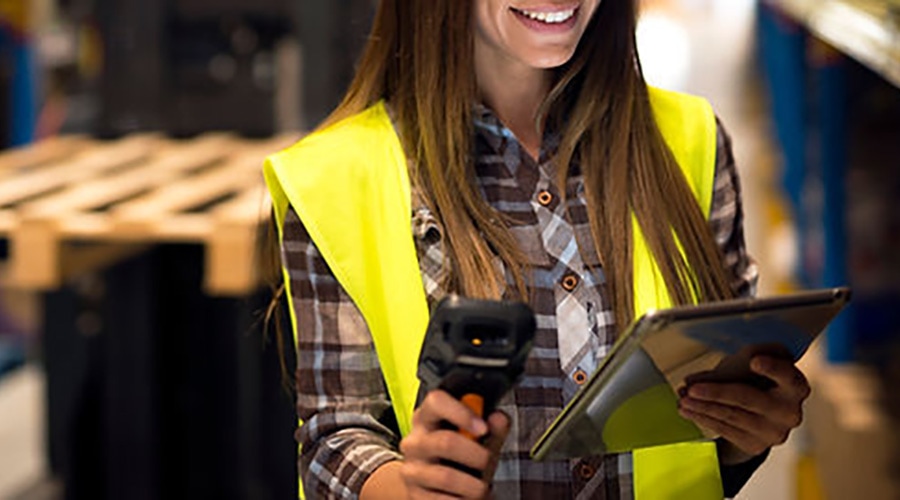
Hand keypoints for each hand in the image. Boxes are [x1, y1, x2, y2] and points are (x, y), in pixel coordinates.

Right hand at [399, 390, 510, 498]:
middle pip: (446, 442)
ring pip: (446, 477)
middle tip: (487, 460)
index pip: (436, 402)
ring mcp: (412, 469)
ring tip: (481, 487)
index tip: (483, 427)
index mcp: (428, 417)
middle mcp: (415, 441)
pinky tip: (467, 497)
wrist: (435, 487)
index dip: (462, 413)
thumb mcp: (479, 440)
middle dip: (476, 454)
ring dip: (473, 485)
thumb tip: (498, 418)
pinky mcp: (414, 494)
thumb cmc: (459, 457)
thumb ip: (492, 428)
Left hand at [678, 355, 810, 463]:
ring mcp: (774, 432)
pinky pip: (725, 429)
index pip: (788, 377)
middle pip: (748, 398)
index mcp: (796, 386)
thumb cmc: (755, 380)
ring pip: (732, 415)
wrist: (761, 414)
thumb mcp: (750, 366)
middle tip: (691, 389)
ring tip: (682, 399)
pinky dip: (703, 418)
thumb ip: (732, 365)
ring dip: (702, 406)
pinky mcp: (756, 445)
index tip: (754, 361)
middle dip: (716, 393)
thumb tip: (694, 380)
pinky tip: (687, 410)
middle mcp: (790, 412)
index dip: (773, 369)